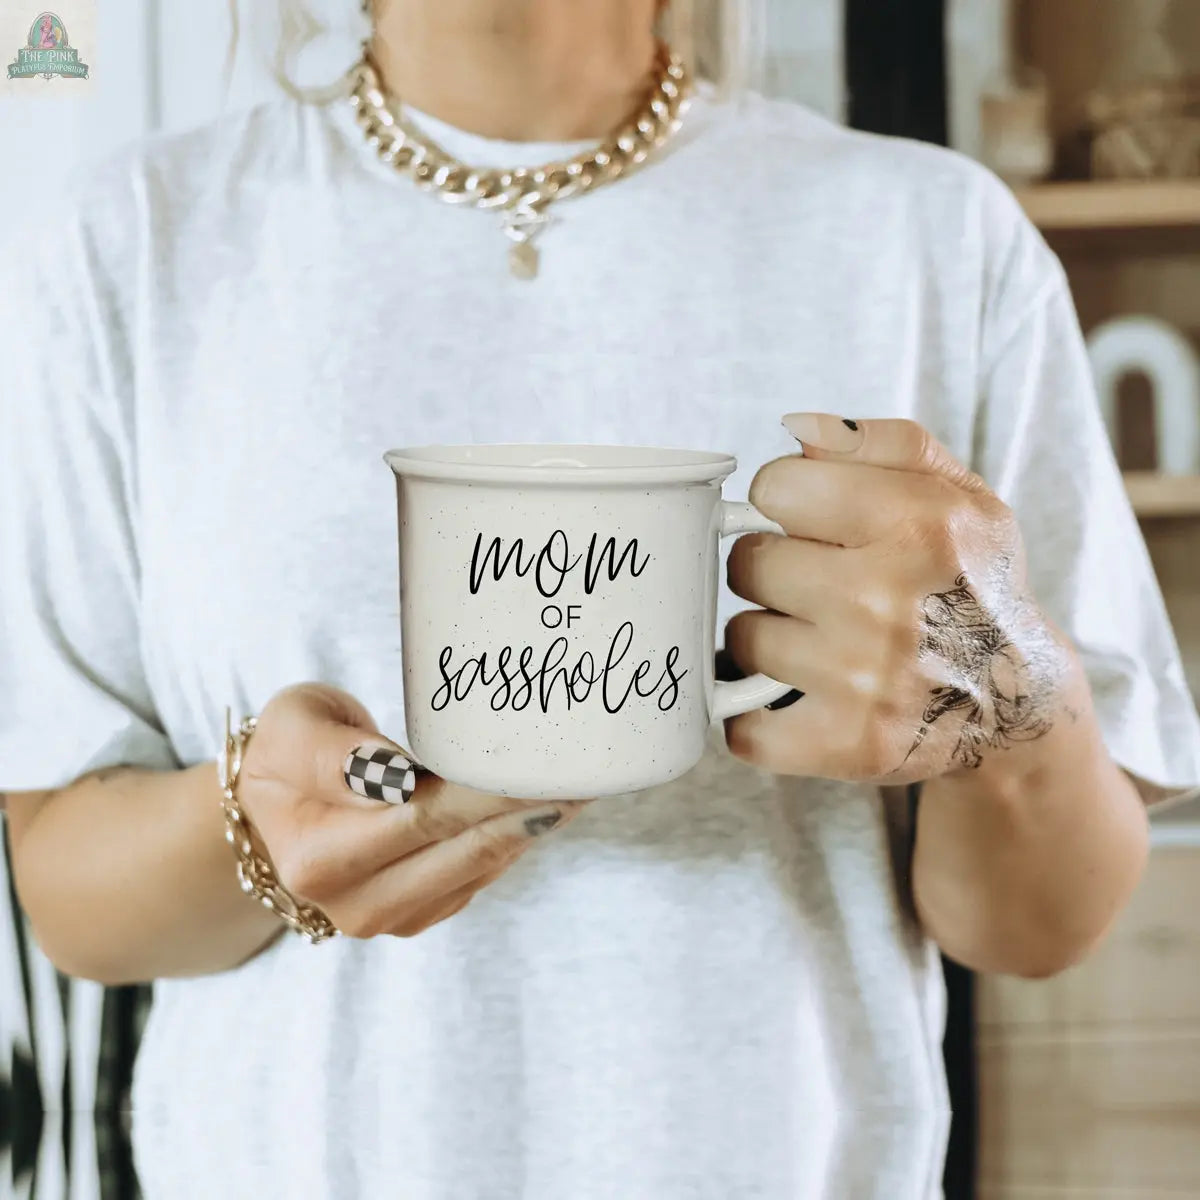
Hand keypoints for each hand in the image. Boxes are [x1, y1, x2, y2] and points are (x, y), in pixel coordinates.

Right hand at [237, 684, 584, 937]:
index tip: (548, 762)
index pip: (426, 815)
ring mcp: (388, 918)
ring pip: (481, 868)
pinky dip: (517, 840)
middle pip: (464, 848)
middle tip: (588, 771)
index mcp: (320, 857)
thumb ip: (338, 752)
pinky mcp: (417, 916)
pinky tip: (550, 806)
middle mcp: (354, 903)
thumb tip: (396, 777)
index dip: (493, 790)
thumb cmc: (288, 753)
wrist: (271, 810)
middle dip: (531, 808)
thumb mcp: (295, 727)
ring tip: (584, 783)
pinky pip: (480, 877)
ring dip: (536, 827)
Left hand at [724, 414, 1071, 784]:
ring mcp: (865, 680)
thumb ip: (879, 443)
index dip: (789, 502)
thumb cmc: (968, 582)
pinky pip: (743, 727)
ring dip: (769, 638)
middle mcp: (888, 601)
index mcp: (918, 524)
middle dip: (775, 569)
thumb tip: (794, 429)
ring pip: (742, 637)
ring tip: (820, 640)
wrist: (1013, 700)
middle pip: (748, 562)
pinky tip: (794, 698)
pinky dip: (754, 717)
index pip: (775, 486)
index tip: (815, 523)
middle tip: (820, 586)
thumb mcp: (955, 493)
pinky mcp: (848, 745)